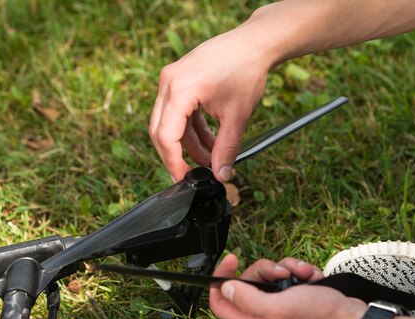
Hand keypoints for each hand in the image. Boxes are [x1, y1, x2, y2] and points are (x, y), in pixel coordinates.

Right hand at [149, 21, 273, 182]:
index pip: (166, 136)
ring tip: (209, 157)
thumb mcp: (237, 116)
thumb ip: (227, 148)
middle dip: (175, 155)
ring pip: (168, 122)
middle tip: (190, 173)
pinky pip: (176, 111)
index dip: (173, 162)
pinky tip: (208, 139)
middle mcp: (169, 82)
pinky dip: (189, 128)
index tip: (184, 178)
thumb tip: (221, 174)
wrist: (254, 43)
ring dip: (186, 142)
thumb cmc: (246, 71)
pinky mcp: (178, 79)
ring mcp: (171, 78)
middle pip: (160, 130)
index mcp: (180, 90)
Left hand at [209, 254, 366, 318]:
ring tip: (303, 275)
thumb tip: (224, 289)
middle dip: (266, 271)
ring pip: (271, 279)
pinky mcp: (297, 303)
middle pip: (247, 285)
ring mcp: (281, 311)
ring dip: (288, 269)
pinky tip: (312, 278)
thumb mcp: (279, 307)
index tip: (231, 260)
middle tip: (281, 272)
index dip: (220, 279)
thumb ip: (246, 300)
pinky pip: (289, 280)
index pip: (220, 303)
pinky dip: (301, 274)